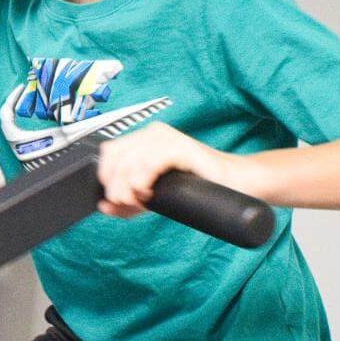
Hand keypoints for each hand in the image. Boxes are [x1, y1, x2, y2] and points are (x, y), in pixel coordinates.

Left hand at [95, 122, 232, 217]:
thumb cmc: (199, 188)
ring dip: (127, 187)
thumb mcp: (155, 196)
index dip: (106, 179)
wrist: (235, 184)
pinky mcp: (181, 147)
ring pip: (129, 161)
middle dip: (115, 187)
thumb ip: (129, 199)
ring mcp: (167, 138)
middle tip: (127, 204)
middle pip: (115, 157)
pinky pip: (150, 162)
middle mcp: (153, 134)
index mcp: (144, 140)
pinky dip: (143, 181)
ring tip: (140, 201)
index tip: (115, 202)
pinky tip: (150, 192)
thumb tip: (104, 206)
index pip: (108, 153)